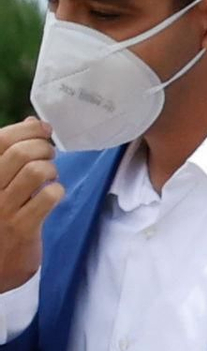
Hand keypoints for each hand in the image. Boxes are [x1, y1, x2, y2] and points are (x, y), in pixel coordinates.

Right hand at [0, 119, 64, 292]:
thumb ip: (11, 154)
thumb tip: (31, 122)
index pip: (1, 139)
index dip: (27, 130)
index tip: (44, 129)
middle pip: (20, 153)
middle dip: (43, 148)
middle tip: (50, 155)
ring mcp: (3, 208)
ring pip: (34, 172)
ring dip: (50, 169)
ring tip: (51, 176)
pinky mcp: (21, 228)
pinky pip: (46, 198)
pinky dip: (56, 191)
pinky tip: (54, 195)